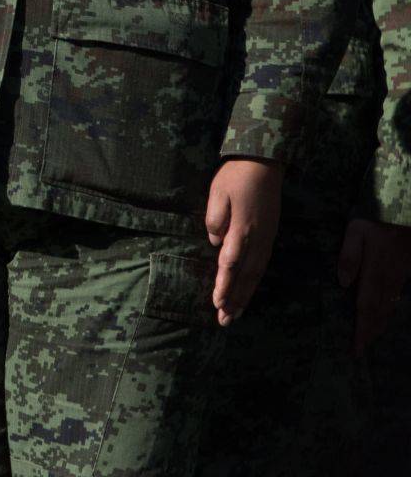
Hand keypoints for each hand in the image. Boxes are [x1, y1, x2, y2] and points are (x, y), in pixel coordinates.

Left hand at [206, 157, 283, 324]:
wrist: (265, 164)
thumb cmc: (236, 176)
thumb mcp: (217, 192)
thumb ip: (215, 218)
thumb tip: (215, 241)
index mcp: (243, 229)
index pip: (231, 264)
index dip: (224, 285)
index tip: (217, 303)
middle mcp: (258, 238)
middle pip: (245, 275)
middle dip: (235, 299)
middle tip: (225, 320)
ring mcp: (266, 238)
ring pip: (256, 273)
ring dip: (246, 294)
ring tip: (236, 313)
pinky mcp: (270, 235)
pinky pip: (262, 264)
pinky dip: (254, 280)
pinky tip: (249, 289)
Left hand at [338, 217, 410, 353]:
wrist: (407, 215)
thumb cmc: (379, 220)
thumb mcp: (357, 231)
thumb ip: (349, 256)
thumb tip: (343, 282)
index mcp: (375, 273)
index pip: (366, 308)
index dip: (362, 329)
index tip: (356, 348)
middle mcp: (388, 281)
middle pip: (378, 313)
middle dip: (370, 333)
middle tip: (360, 351)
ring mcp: (399, 279)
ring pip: (388, 308)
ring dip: (379, 325)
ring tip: (369, 339)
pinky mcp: (404, 274)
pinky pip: (395, 298)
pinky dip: (387, 311)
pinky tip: (383, 316)